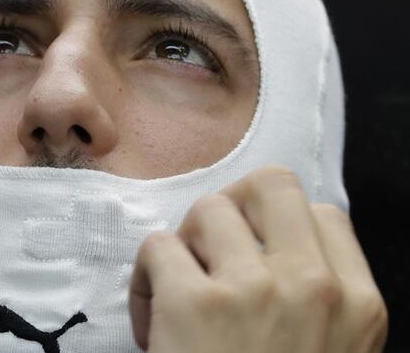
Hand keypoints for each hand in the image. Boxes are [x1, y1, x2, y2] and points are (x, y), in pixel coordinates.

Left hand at [129, 167, 386, 351]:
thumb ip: (316, 304)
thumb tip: (268, 249)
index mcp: (356, 305)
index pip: (323, 214)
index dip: (279, 227)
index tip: (254, 254)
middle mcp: (312, 286)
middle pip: (271, 184)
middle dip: (237, 208)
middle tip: (214, 246)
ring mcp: (253, 288)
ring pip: (208, 209)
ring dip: (187, 245)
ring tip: (181, 290)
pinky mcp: (194, 300)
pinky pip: (157, 246)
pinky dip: (146, 277)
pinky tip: (154, 317)